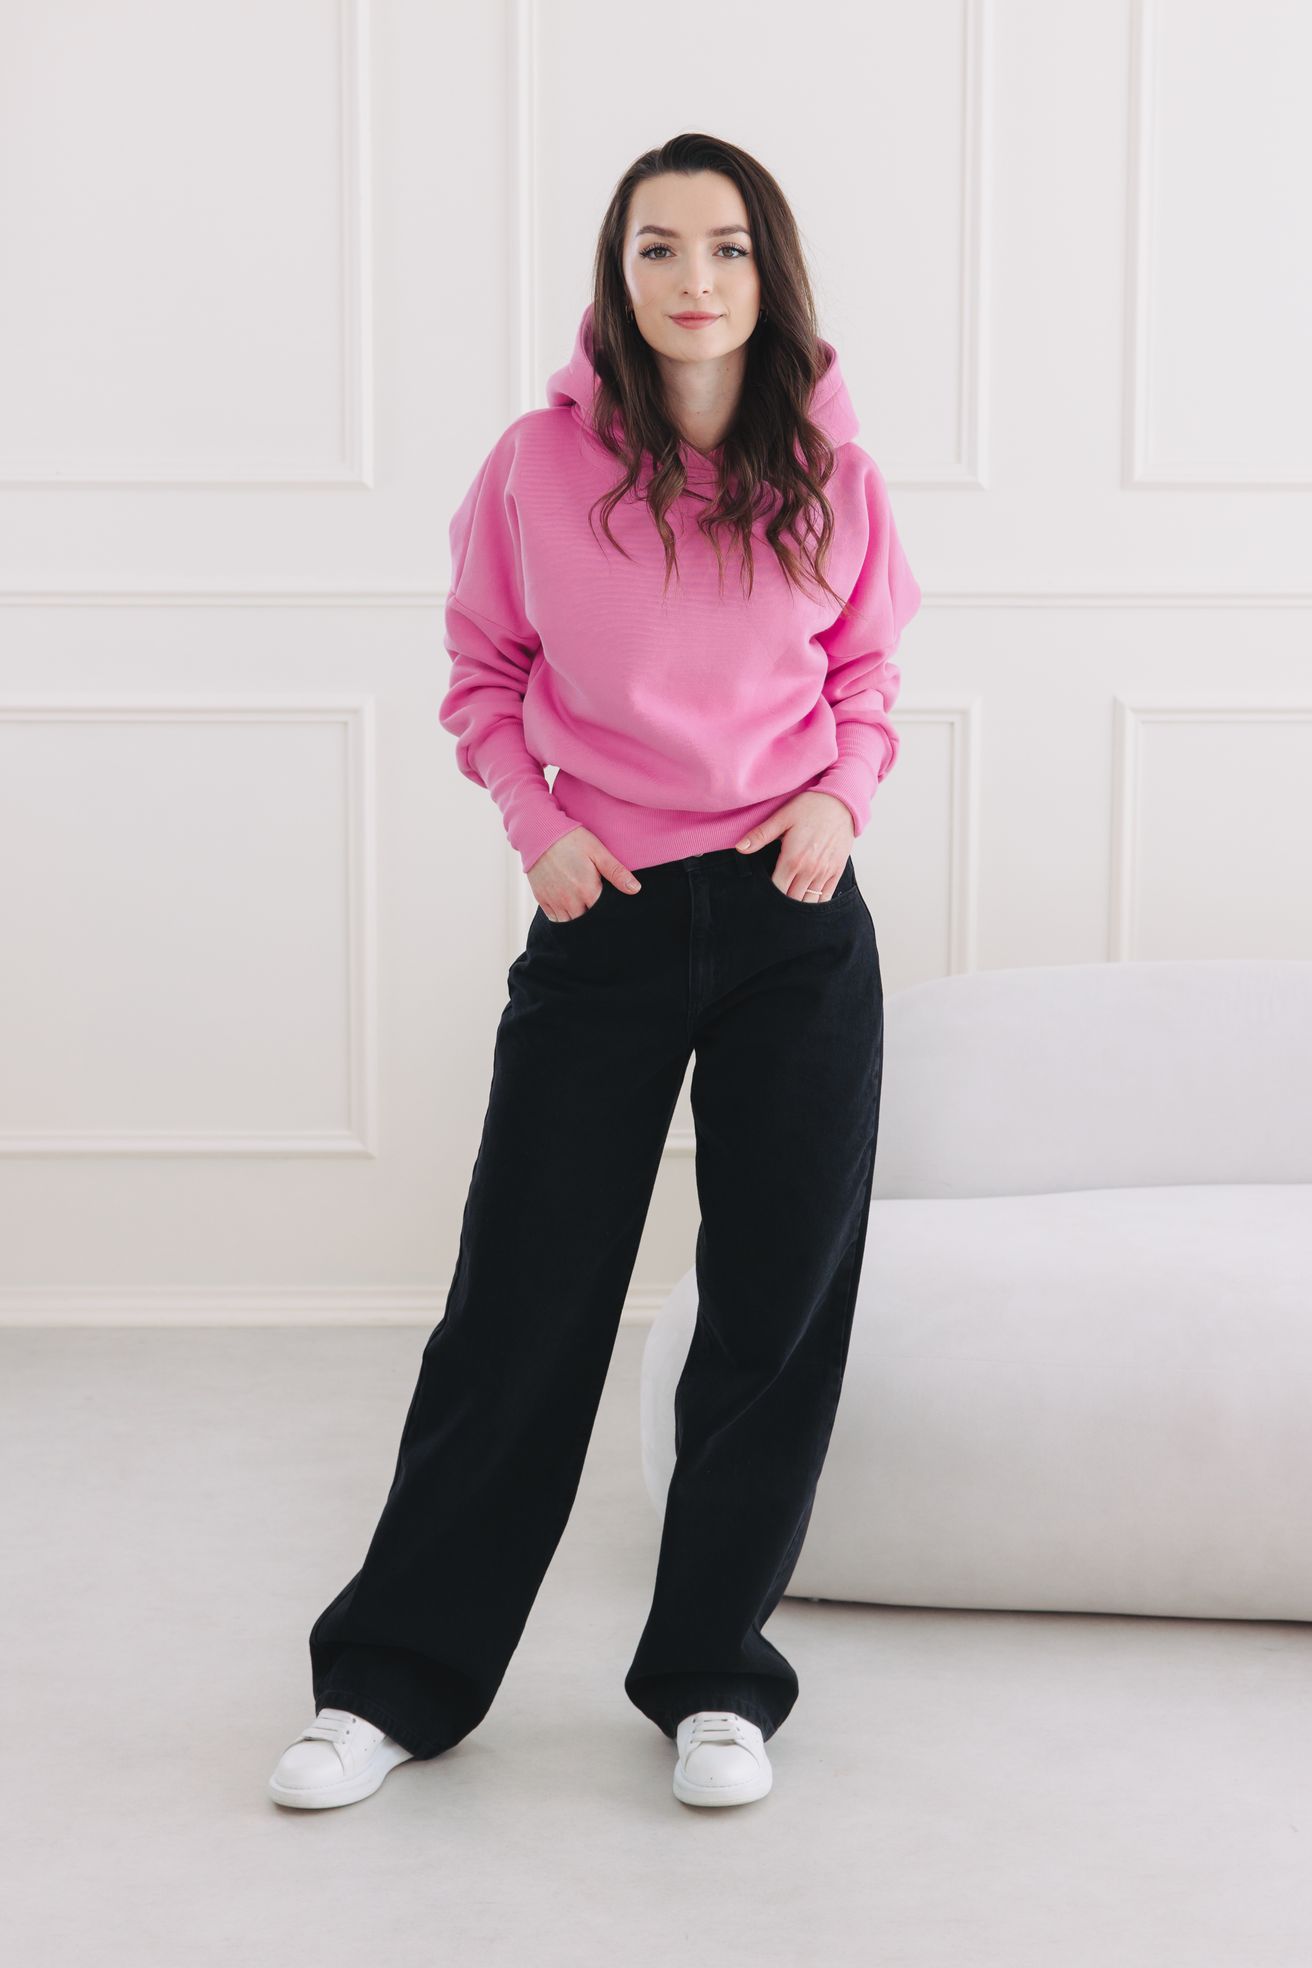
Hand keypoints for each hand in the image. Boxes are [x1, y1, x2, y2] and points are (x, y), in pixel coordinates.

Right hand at [528, 827, 641, 921]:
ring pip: (569, 923)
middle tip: (598, 910)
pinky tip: (569, 908)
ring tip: (584, 910)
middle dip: (593, 920)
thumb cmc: (572, 839)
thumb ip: (617, 873)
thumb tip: (635, 889)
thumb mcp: (598, 852)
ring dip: (577, 919)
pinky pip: (554, 918)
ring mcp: (554, 901)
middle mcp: (570, 900)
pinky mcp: (541, 899)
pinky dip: (562, 917)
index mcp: (587, 890)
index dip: (608, 914)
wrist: (539, 833)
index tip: (612, 911)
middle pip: (586, 922)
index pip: (602, 915)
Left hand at [734, 791, 855, 902]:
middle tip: (771, 902)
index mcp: (793, 859)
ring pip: (808, 902)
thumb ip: (760, 835)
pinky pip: (825, 897)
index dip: (767, 896)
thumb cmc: (810, 807)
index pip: (776, 890)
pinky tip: (805, 900)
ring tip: (787, 903)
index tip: (761, 895)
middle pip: (791, 899)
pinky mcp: (837, 870)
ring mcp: (825, 872)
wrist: (841, 801)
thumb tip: (739, 848)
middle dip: (780, 902)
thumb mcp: (782, 818)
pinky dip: (815, 902)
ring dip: (797, 904)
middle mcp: (810, 869)